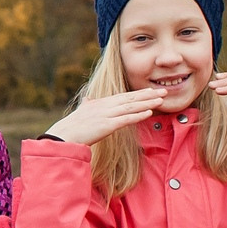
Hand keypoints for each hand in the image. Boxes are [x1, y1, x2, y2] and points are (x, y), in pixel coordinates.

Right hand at [45, 87, 166, 144]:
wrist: (63, 136)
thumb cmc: (71, 127)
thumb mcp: (81, 112)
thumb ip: (87, 104)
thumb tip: (87, 99)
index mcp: (100, 103)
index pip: (123, 96)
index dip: (139, 93)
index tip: (151, 91)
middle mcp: (105, 106)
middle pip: (130, 99)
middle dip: (148, 95)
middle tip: (164, 91)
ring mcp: (106, 115)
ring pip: (131, 107)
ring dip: (147, 103)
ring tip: (161, 100)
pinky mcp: (106, 125)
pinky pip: (125, 119)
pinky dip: (138, 115)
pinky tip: (149, 113)